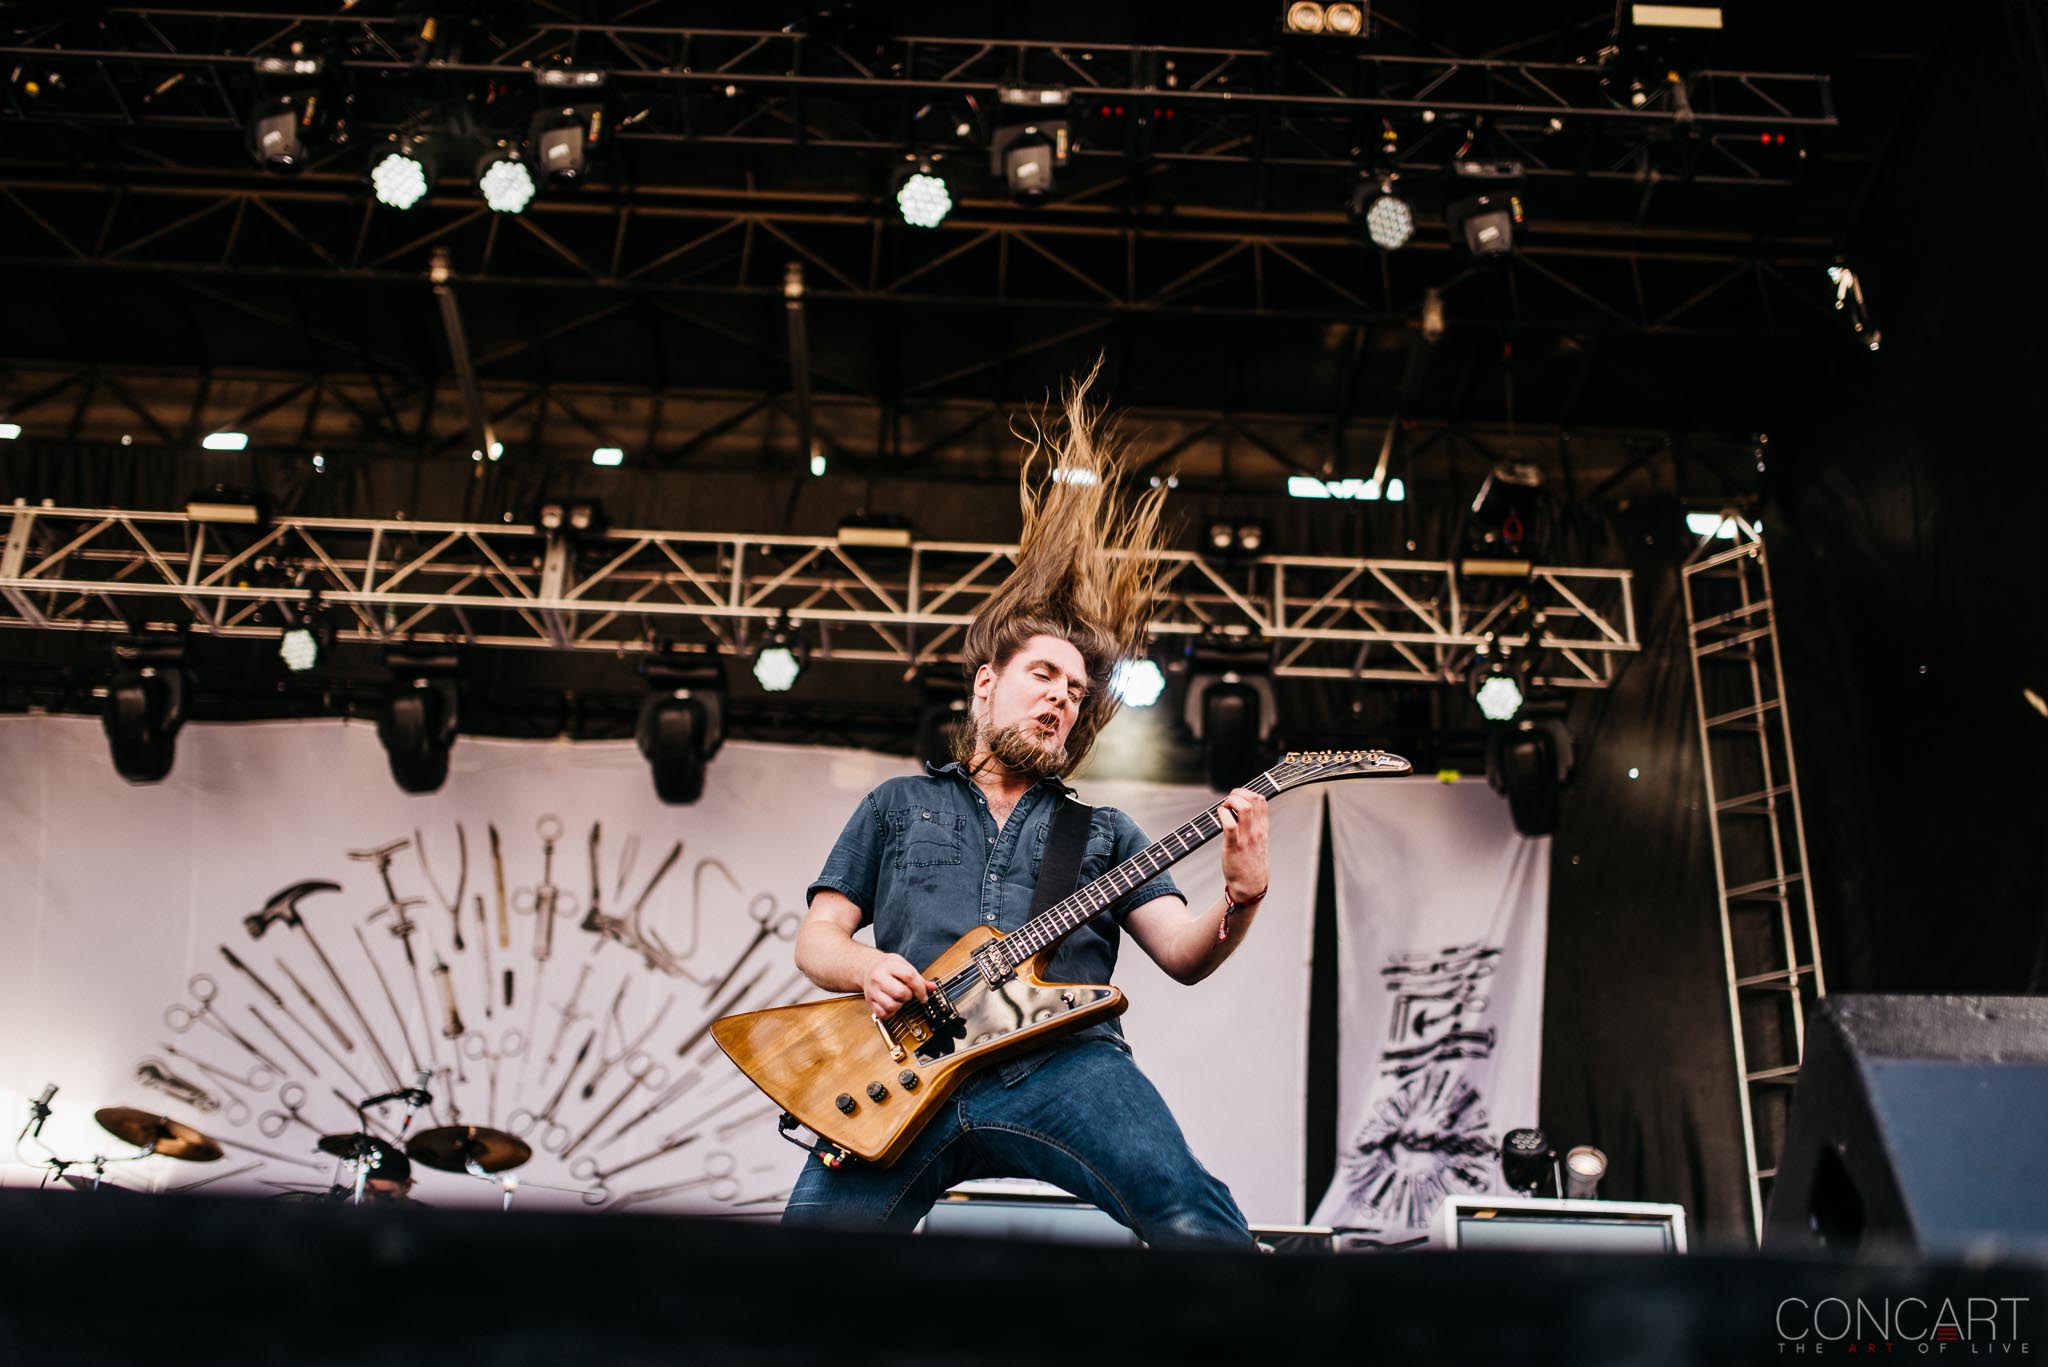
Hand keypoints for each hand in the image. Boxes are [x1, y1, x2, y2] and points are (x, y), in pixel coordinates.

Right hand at [864, 953, 935, 1019]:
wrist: (868, 968)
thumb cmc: (888, 967)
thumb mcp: (904, 966)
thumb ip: (918, 978)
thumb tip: (932, 988)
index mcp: (890, 966)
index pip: (910, 977)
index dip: (920, 989)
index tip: (924, 996)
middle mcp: (879, 978)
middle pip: (901, 993)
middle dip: (909, 996)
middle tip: (907, 994)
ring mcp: (873, 991)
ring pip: (892, 1006)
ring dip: (900, 1005)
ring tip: (899, 999)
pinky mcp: (869, 1002)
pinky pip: (883, 1014)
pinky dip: (891, 1012)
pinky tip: (892, 1004)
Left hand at [1217, 788, 1269, 904]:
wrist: (1250, 886)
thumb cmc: (1250, 864)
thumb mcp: (1258, 842)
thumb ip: (1253, 826)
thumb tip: (1239, 811)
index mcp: (1263, 828)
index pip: (1262, 800)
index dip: (1247, 792)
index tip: (1236, 798)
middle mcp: (1257, 830)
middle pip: (1254, 799)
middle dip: (1237, 793)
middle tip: (1227, 802)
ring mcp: (1247, 838)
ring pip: (1244, 807)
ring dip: (1230, 802)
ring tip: (1224, 809)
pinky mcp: (1234, 846)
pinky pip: (1230, 825)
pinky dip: (1222, 815)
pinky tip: (1219, 818)